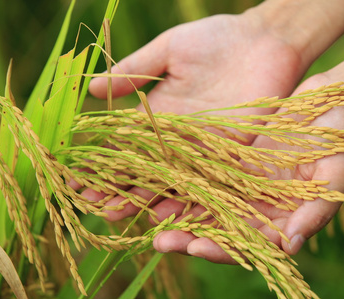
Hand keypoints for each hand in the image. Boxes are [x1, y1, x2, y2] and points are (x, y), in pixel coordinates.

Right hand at [85, 13, 310, 256]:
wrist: (266, 42)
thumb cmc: (217, 38)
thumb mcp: (171, 49)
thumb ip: (136, 69)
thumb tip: (91, 87)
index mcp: (160, 113)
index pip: (125, 143)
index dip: (102, 160)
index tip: (77, 178)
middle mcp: (179, 137)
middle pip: (144, 168)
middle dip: (118, 186)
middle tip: (92, 205)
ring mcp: (205, 149)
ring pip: (171, 181)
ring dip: (145, 199)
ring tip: (118, 216)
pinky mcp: (232, 155)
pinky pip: (207, 182)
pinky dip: (187, 199)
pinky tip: (165, 214)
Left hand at [150, 74, 343, 262]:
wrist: (334, 103)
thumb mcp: (338, 170)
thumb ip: (318, 209)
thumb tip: (291, 247)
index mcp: (288, 218)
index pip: (253, 244)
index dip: (225, 249)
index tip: (197, 247)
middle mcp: (264, 207)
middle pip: (224, 230)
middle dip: (192, 237)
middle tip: (160, 241)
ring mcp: (248, 186)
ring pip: (210, 205)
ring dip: (182, 213)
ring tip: (150, 216)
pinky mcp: (237, 162)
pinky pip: (208, 175)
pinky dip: (187, 181)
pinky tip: (162, 182)